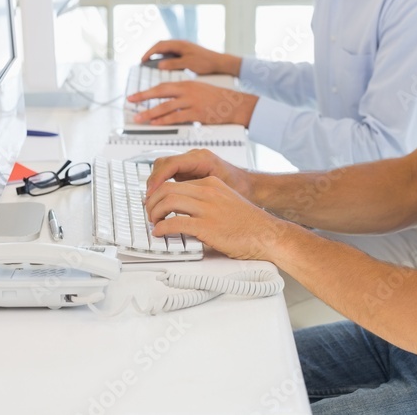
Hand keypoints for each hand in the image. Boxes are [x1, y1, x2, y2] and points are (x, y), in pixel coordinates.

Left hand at [127, 81, 257, 125]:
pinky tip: (155, 123)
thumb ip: (184, 93)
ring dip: (150, 113)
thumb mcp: (199, 89)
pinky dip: (164, 120)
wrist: (235, 104)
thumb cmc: (218, 98)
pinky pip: (176, 117)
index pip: (161, 87)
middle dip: (143, 98)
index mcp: (186, 84)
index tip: (134, 96)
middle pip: (160, 93)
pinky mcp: (197, 113)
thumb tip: (169, 99)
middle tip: (130, 102)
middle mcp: (187, 91)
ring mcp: (192, 102)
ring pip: (165, 107)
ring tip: (139, 118)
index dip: (146, 92)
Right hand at [141, 40, 240, 74]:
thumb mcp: (188, 64)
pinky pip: (171, 54)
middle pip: (161, 46)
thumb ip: (173, 64)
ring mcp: (183, 48)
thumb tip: (159, 65)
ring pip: (166, 50)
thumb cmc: (206, 62)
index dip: (149, 52)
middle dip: (151, 53)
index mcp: (180, 44)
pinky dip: (165, 58)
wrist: (219, 62)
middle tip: (144, 62)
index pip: (159, 45)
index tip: (142, 60)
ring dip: (158, 55)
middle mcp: (180, 44)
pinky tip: (164, 66)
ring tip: (151, 64)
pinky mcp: (186, 53)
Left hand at [144, 175, 286, 260]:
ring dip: (154, 213)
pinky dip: (162, 228)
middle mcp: (208, 192)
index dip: (159, 193)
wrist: (266, 234)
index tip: (154, 203)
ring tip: (153, 222)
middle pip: (167, 188)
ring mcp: (208, 208)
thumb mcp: (226, 200)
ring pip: (168, 201)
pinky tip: (160, 233)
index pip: (176, 182)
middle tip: (150, 213)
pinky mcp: (207, 227)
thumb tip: (184, 209)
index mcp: (212, 184)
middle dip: (152, 201)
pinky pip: (175, 223)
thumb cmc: (248, 223)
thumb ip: (207, 200)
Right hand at [146, 148, 252, 199]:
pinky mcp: (188, 172)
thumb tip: (177, 201)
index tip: (152, 194)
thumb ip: (199, 192)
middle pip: (162, 165)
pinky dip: (162, 187)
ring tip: (153, 203)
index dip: (158, 179)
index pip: (171, 164)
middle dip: (153, 183)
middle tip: (150, 202)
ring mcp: (189, 164)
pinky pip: (169, 175)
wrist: (250, 186)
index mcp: (201, 158)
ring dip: (156, 185)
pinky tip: (162, 201)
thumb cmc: (240, 187)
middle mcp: (193, 158)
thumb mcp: (220, 190)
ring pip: (163, 170)